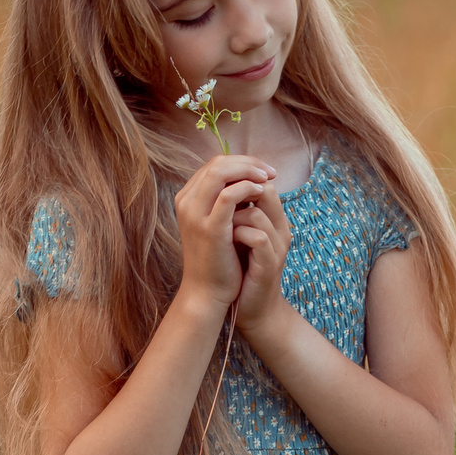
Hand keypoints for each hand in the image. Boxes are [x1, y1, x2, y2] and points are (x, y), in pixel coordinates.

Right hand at [172, 152, 278, 315]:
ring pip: (220, 172)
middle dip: (247, 162)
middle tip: (270, 171)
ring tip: (267, 179)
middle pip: (217, 163)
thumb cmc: (217, 258)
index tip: (263, 170)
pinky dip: (247, 188)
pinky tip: (261, 193)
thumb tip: (249, 179)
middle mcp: (186, 202)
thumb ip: (226, 201)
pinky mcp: (209, 228)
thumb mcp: (218, 223)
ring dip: (248, 171)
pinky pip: (228, 195)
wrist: (207, 292)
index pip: (214, 165)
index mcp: (187, 198)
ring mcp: (195, 214)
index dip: (241, 162)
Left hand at [228, 180, 292, 335]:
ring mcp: (277, 247)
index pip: (263, 183)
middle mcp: (280, 229)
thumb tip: (218, 186)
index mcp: (274, 220)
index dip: (241, 180)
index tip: (220, 190)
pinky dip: (238, 235)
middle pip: (266, 191)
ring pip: (257, 214)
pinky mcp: (269, 265)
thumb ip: (237, 212)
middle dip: (237, 194)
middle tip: (217, 203)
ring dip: (232, 216)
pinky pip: (258, 238)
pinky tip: (226, 239)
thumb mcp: (240, 235)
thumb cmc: (243, 270)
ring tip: (222, 226)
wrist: (252, 308)